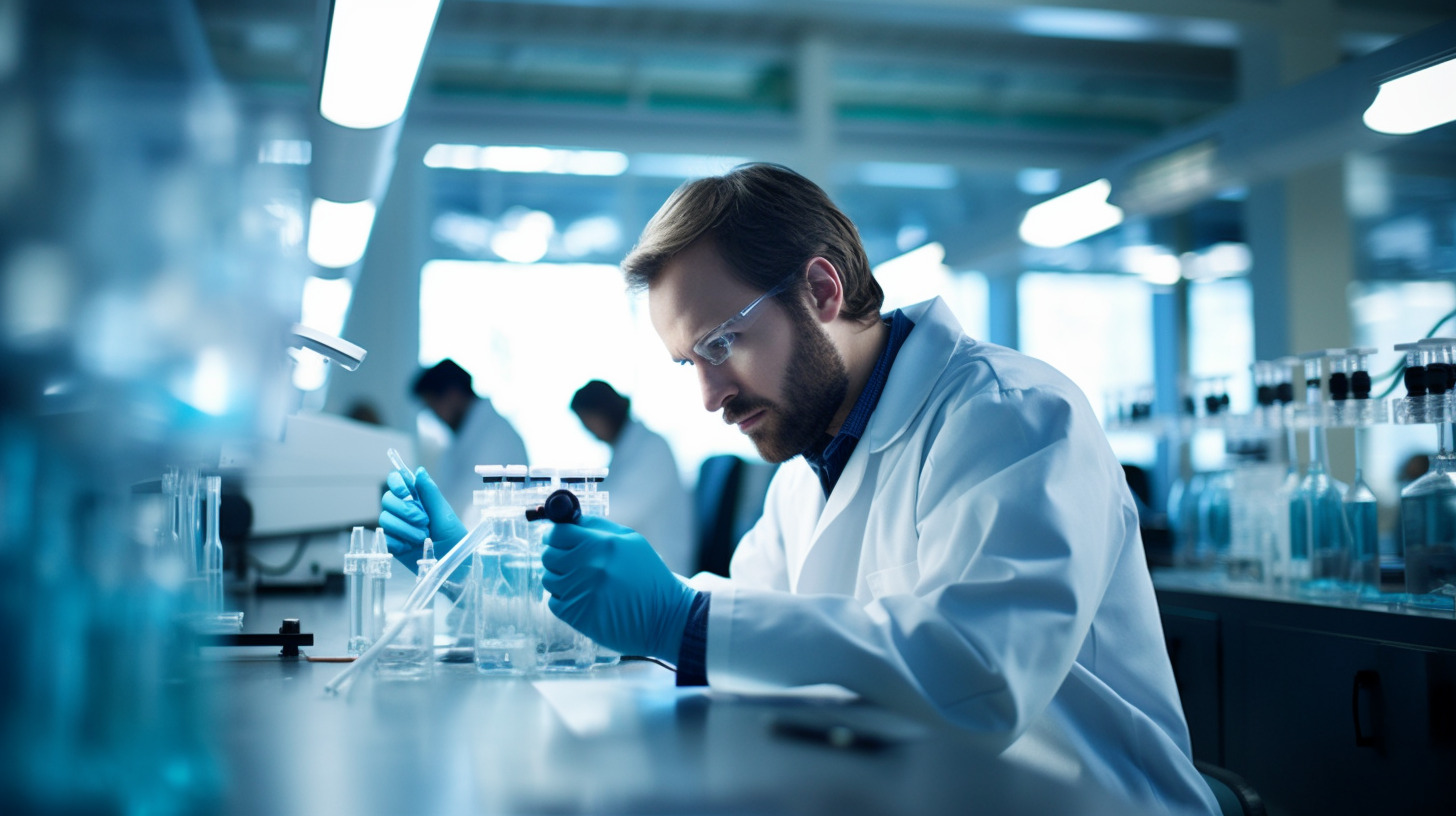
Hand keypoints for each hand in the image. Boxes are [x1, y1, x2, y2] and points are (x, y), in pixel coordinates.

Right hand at [378, 467, 466, 570]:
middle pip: (387, 500)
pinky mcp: (393, 545)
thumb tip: (419, 471)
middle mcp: (403, 511)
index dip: (396, 483)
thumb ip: (430, 493)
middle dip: (405, 511)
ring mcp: (397, 528)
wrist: (453, 564)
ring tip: (422, 537)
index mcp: (417, 499)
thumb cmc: (454, 537)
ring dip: (405, 529)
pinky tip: (411, 548)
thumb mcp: (444, 513)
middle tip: (424, 522)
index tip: (404, 492)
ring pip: (385, 519)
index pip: (396, 481)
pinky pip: (385, 538)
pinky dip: (398, 543)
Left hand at [542, 515, 697, 662]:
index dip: (554, 535)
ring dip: (560, 579)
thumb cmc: (649, 577)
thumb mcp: (632, 541)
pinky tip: (583, 599)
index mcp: (602, 544)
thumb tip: (569, 521)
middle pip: (548, 555)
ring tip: (581, 583)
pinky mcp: (576, 615)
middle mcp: (588, 566)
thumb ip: (598, 527)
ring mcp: (580, 592)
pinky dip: (563, 600)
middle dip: (556, 557)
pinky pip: (553, 602)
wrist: (664, 616)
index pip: (558, 532)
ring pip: (549, 579)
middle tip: (571, 563)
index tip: (557, 539)